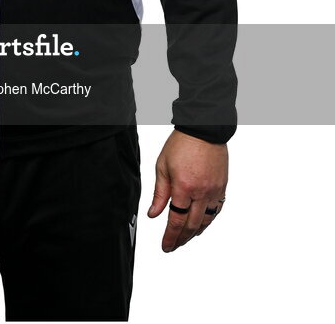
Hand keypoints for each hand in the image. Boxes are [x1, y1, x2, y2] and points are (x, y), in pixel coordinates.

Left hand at [146, 129, 227, 252]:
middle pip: (191, 225)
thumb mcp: (163, 166)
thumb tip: (154, 213)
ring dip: (196, 233)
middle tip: (174, 246)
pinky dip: (209, 220)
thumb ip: (159, 193)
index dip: (170, 237)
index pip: (176, 221)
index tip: (166, 246)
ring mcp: (213, 191)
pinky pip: (217, 210)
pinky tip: (203, 224)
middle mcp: (201, 193)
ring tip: (187, 238)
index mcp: (183, 187)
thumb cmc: (182, 144)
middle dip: (182, 239)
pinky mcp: (222, 187)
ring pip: (206, 221)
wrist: (204, 130)